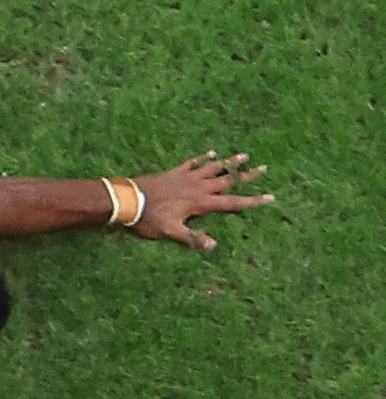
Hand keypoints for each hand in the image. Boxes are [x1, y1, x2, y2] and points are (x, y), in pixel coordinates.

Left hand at [132, 150, 275, 252]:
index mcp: (201, 203)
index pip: (233, 203)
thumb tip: (214, 246)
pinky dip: (202, 158)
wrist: (127, 199)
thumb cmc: (149, 219)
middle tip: (265, 168)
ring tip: (245, 155)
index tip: (271, 197)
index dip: (253, 201)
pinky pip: (192, 163)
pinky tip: (211, 153)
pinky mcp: (174, 172)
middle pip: (228, 181)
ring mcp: (186, 178)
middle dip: (247, 176)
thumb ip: (192, 238)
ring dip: (229, 162)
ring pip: (213, 168)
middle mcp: (198, 188)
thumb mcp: (171, 232)